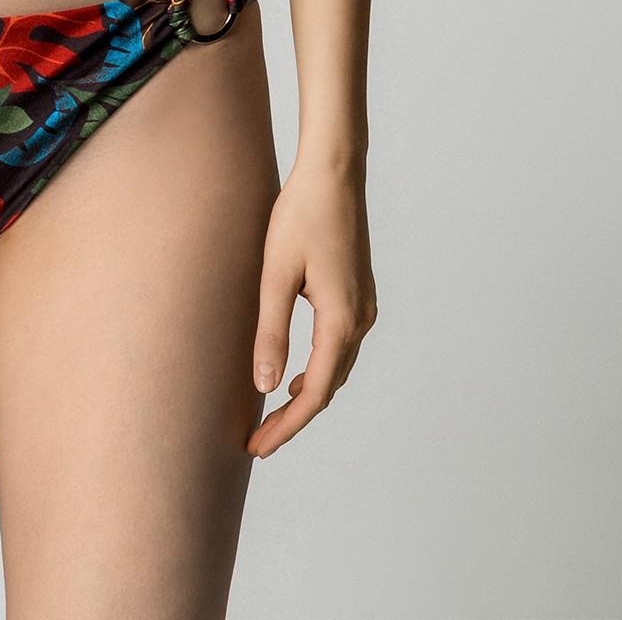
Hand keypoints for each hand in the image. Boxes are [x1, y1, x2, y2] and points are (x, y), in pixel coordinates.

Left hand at [246, 153, 375, 458]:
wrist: (334, 172)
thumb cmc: (300, 215)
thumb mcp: (275, 273)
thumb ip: (271, 330)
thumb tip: (266, 387)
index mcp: (341, 320)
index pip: (315, 394)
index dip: (287, 426)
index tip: (257, 448)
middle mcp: (360, 319)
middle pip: (329, 386)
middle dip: (294, 418)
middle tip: (258, 441)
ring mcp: (364, 306)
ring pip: (337, 368)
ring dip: (308, 394)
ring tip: (272, 416)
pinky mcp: (358, 293)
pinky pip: (340, 346)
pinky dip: (319, 368)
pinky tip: (296, 372)